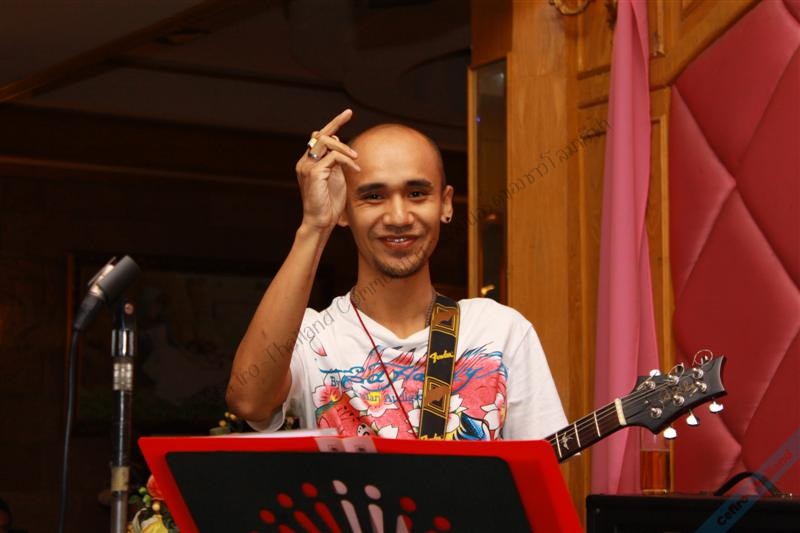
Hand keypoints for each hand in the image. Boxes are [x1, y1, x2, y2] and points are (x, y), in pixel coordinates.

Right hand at [295, 109, 359, 230]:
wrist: (321, 221)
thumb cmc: (329, 203)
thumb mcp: (336, 177)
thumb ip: (337, 162)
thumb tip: (343, 146)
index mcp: (309, 162)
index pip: (320, 137)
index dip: (334, 124)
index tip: (347, 113)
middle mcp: (305, 161)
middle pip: (321, 134)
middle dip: (336, 121)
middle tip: (349, 114)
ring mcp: (307, 166)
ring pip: (326, 142)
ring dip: (345, 147)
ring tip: (355, 158)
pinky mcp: (313, 173)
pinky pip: (333, 157)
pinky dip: (347, 160)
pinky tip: (354, 169)